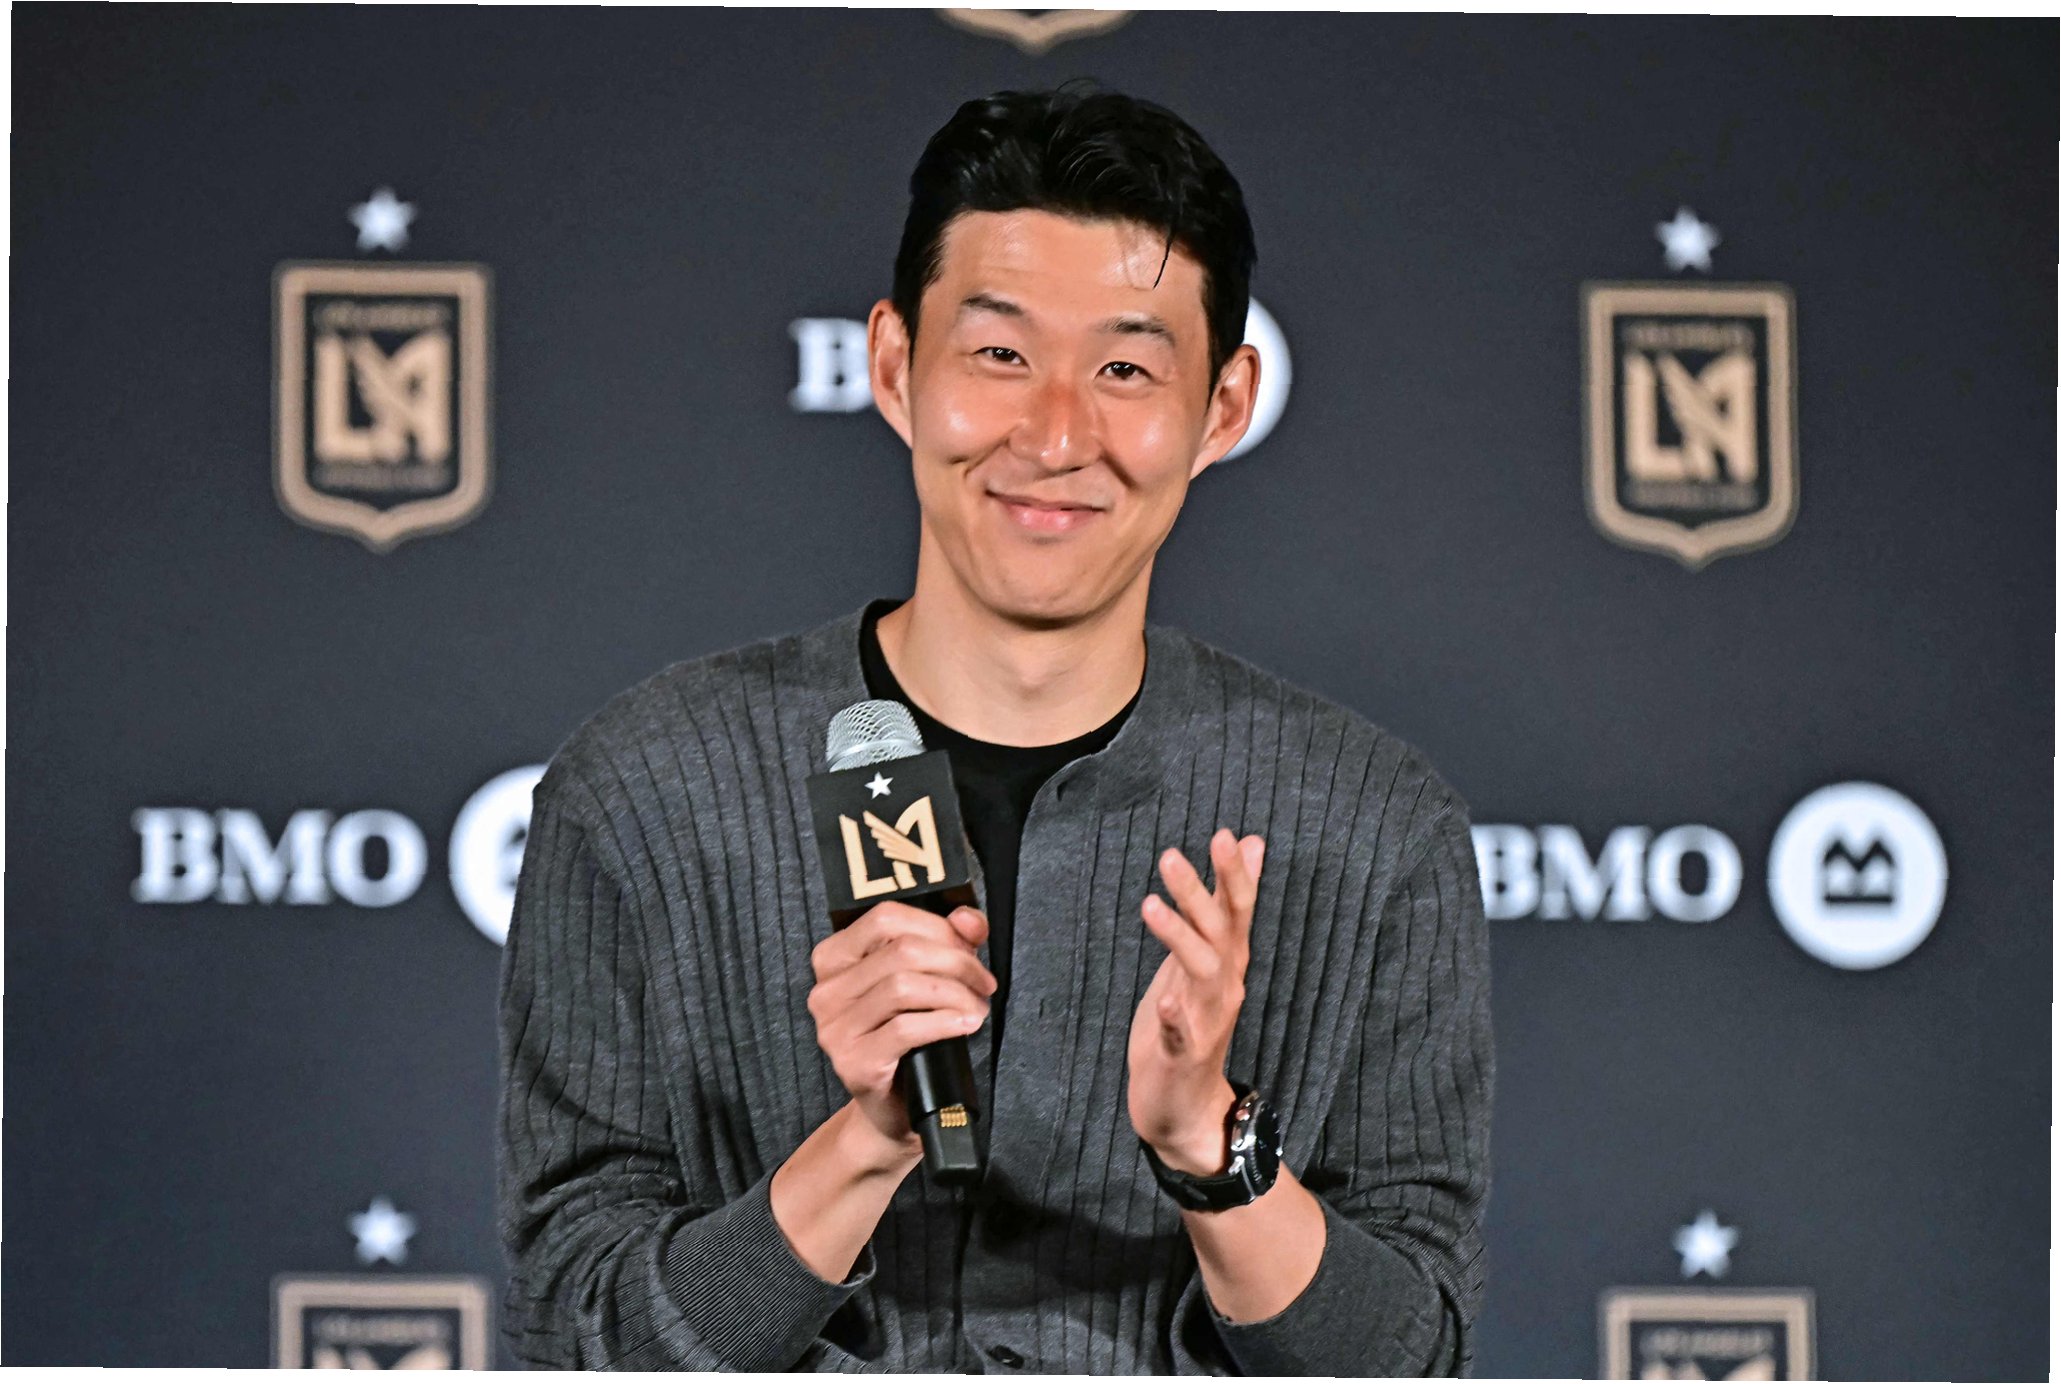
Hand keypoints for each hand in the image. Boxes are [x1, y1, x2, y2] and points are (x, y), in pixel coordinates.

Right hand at [808, 901, 994, 1156]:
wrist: (896, 1107)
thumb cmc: (911, 1039)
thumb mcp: (927, 980)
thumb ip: (949, 940)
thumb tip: (968, 919)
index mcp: (835, 959)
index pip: (885, 918)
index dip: (937, 926)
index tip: (970, 946)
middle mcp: (826, 991)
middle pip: (900, 951)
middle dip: (955, 961)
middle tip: (982, 983)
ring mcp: (835, 1028)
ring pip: (902, 986)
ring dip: (954, 993)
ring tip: (976, 1008)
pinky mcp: (853, 1062)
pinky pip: (905, 1029)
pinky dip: (944, 1021)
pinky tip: (965, 1024)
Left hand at [1127, 828, 1264, 1174]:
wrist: (1184, 1105)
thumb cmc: (1188, 1020)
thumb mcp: (1205, 954)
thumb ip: (1224, 903)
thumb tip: (1250, 843)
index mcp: (1227, 961)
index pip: (1236, 908)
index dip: (1233, 874)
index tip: (1225, 834)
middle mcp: (1225, 985)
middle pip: (1221, 931)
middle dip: (1201, 892)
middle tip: (1172, 855)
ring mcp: (1206, 1020)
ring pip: (1202, 972)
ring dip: (1179, 938)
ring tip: (1149, 905)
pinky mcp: (1183, 1055)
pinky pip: (1182, 1035)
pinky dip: (1175, 1017)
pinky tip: (1164, 1000)